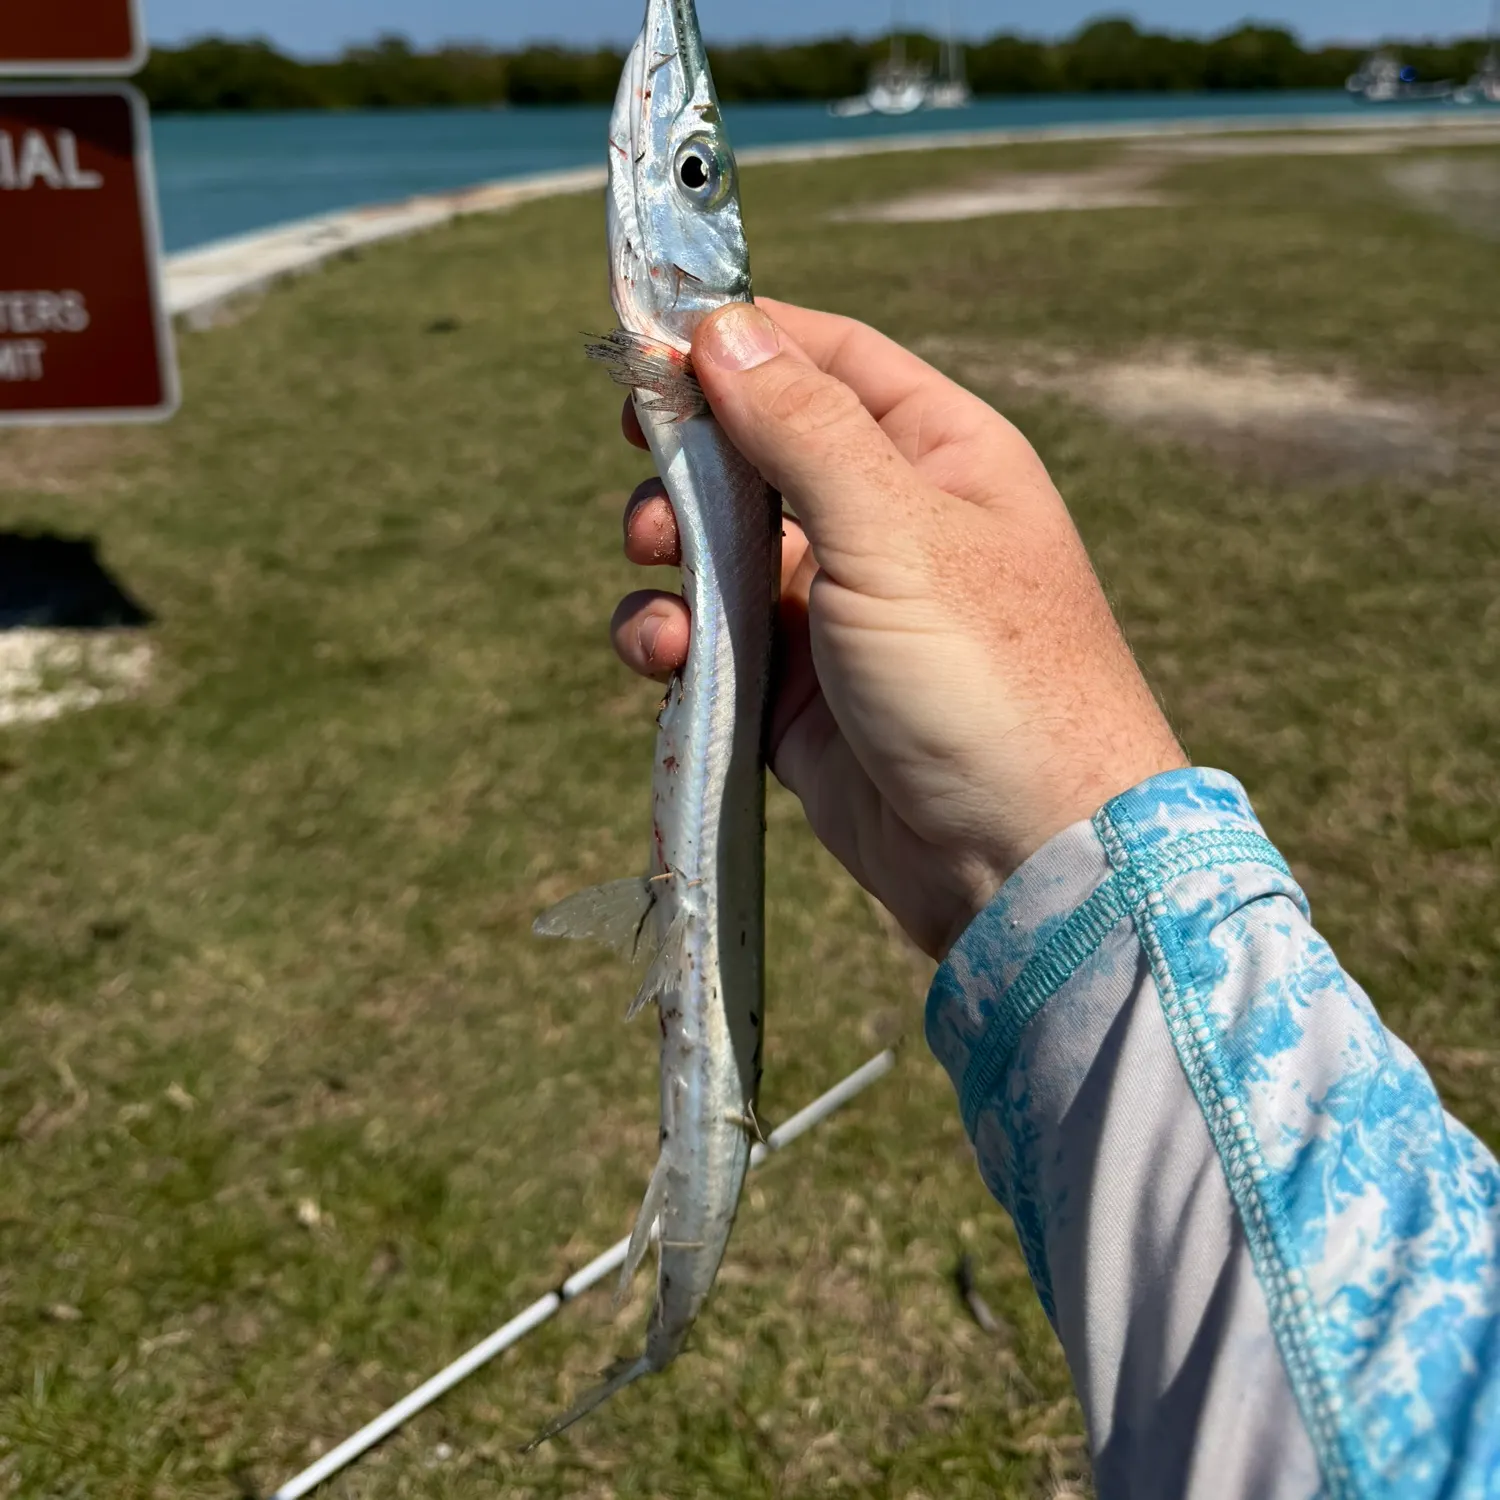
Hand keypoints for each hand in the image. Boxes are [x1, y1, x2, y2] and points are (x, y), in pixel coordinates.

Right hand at [612, 300, 1184, 960]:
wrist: (1023, 861)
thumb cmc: (986, 676)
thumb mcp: (896, 531)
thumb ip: (803, 427)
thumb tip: (723, 326)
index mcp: (937, 455)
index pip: (826, 359)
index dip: (741, 341)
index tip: (650, 343)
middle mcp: (885, 523)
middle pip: (756, 452)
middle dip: (689, 460)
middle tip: (647, 474)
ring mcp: (835, 610)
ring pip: (719, 549)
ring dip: (670, 551)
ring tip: (656, 568)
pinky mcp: (793, 692)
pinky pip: (712, 639)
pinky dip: (675, 637)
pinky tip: (667, 655)